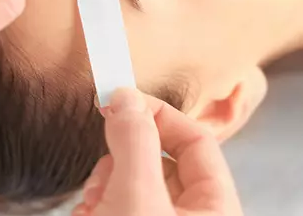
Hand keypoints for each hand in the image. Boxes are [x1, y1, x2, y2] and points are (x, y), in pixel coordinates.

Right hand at [73, 89, 242, 215]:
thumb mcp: (136, 197)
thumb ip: (135, 143)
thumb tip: (126, 99)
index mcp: (216, 209)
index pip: (197, 141)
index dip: (159, 115)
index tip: (120, 102)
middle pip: (160, 162)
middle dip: (122, 158)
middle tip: (102, 166)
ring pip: (133, 185)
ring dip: (103, 185)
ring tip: (92, 203)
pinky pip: (117, 207)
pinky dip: (96, 206)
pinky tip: (86, 215)